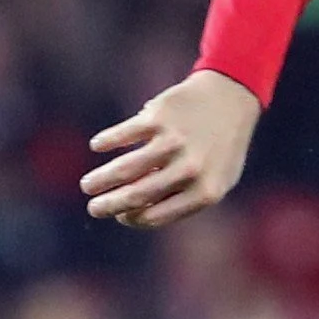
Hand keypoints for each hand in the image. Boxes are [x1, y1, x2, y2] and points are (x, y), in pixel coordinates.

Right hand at [81, 69, 260, 227]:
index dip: (132, 218)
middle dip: (109, 205)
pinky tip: (97, 146)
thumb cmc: (220, 147)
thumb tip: (136, 212)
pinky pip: (123, 134)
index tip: (120, 215)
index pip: (157, 215)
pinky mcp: (160, 117)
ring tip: (87, 185)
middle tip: (93, 209)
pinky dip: (106, 141)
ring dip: (101, 179)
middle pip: (137, 195)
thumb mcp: (215, 178)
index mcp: (205, 192)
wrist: (231, 99)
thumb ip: (183, 198)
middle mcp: (191, 170)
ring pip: (125, 169)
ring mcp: (174, 143)